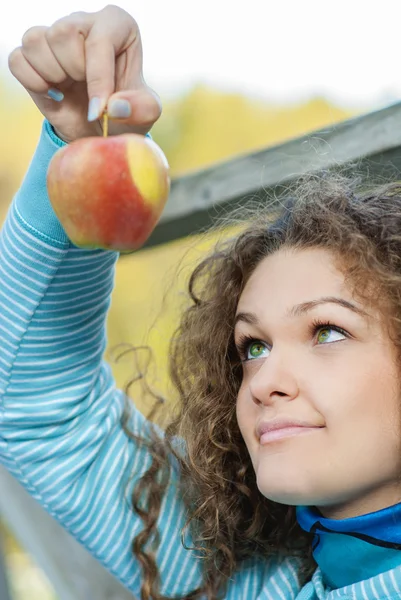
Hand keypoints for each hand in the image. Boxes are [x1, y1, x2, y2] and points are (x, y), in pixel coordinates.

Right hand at [8, 5, 161, 142]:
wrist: (98, 130)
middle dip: (75, 72)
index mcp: (118, 25)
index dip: (97, 79)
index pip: (99, 41)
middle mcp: (84, 21)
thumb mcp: (145, 115)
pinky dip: (34, 82)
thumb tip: (114, 105)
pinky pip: (18, 60)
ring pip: (36, 41)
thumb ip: (142, 108)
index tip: (99, 109)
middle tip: (87, 90)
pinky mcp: (32, 53)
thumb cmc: (125, 114)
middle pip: (62, 33)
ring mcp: (54, 34)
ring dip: (53, 76)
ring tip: (71, 88)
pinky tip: (53, 92)